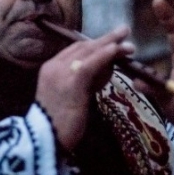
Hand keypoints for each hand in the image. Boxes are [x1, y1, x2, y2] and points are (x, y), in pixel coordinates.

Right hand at [35, 26, 131, 151]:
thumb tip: (106, 68)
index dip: (95, 44)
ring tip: (127, 43)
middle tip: (124, 32)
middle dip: (105, 40)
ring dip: (110, 45)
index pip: (74, 50)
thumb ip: (85, 82)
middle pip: (82, 47)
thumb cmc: (59, 126)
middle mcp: (53, 67)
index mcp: (50, 69)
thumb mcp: (71, 97)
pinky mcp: (71, 83)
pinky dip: (105, 55)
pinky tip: (116, 50)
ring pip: (88, 53)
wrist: (45, 142)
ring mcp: (60, 74)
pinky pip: (90, 64)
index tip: (111, 41)